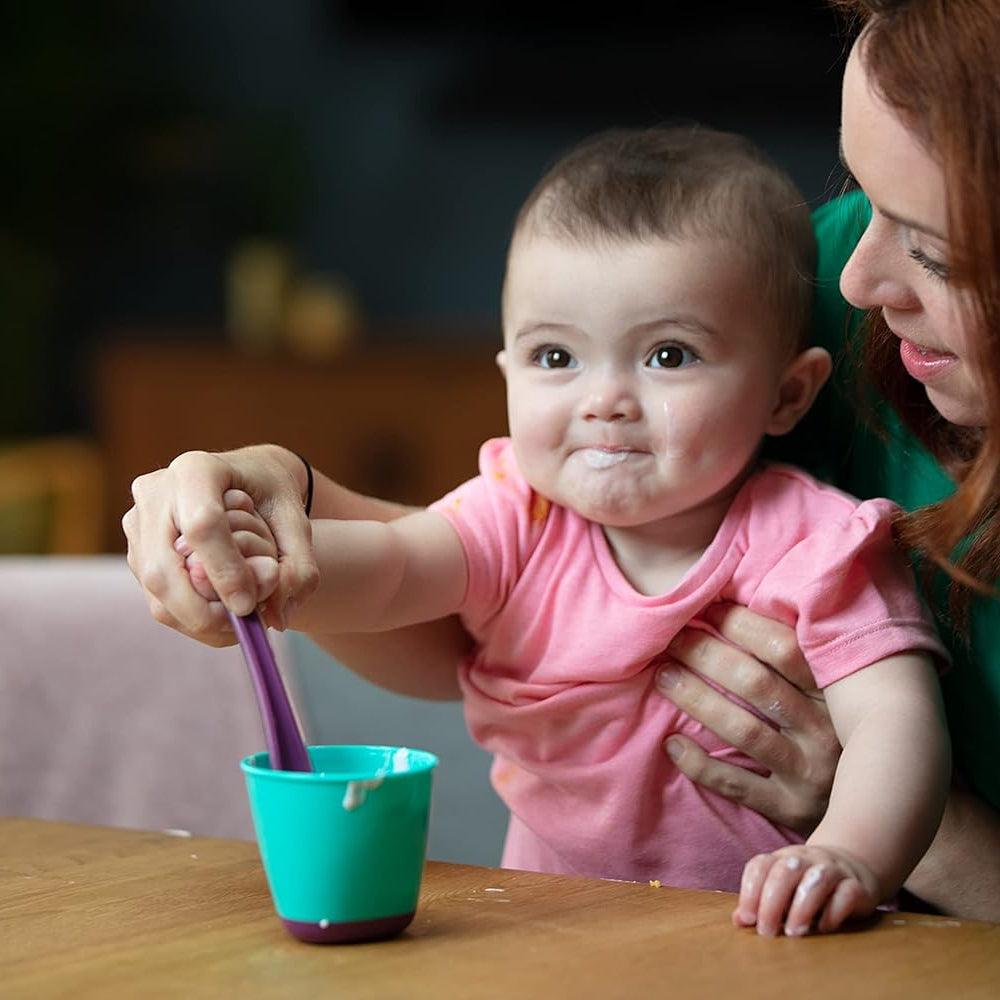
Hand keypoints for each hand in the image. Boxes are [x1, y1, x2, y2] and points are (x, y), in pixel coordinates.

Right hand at [123, 446, 317, 645]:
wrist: (245, 479)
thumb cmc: (272, 496)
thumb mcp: (297, 521)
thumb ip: (298, 567)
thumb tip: (277, 618)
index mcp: (197, 469)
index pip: (203, 526)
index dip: (224, 572)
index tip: (249, 605)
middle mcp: (155, 491)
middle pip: (163, 567)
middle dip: (203, 610)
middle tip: (244, 626)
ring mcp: (138, 521)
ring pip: (154, 589)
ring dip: (197, 619)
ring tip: (240, 623)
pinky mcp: (136, 548)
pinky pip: (154, 596)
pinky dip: (189, 616)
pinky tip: (222, 615)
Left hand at [657, 602, 840, 833]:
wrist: (874, 811)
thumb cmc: (836, 734)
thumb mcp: (831, 694)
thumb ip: (799, 658)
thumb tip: (738, 603)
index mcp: (835, 694)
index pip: (785, 649)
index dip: (740, 624)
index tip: (705, 608)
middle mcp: (826, 732)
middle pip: (757, 684)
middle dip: (707, 655)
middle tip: (671, 638)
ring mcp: (809, 774)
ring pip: (745, 731)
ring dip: (697, 700)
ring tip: (663, 676)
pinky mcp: (790, 809)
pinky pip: (738, 785)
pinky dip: (700, 764)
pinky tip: (671, 743)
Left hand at [732, 844, 879, 935]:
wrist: (852, 865)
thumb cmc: (807, 884)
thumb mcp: (783, 890)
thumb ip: (761, 903)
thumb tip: (739, 921)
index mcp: (782, 858)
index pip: (760, 866)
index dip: (749, 891)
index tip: (747, 919)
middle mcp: (806, 859)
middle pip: (784, 872)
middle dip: (772, 903)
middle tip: (767, 932)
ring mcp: (833, 869)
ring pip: (816, 879)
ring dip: (802, 907)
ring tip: (794, 932)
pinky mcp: (856, 885)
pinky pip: (846, 893)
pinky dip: (834, 911)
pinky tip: (824, 927)